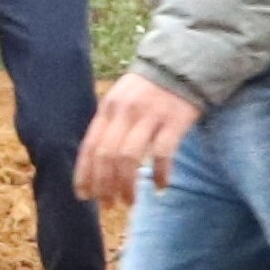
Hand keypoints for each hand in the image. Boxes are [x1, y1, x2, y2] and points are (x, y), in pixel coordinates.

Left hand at [75, 72, 200, 210]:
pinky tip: (160, 187)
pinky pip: (163, 153)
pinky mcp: (175, 120)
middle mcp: (125, 112)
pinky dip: (159, 173)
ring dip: (127, 184)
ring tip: (130, 202)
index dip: (85, 174)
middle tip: (108, 206)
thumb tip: (97, 163)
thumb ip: (110, 126)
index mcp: (108, 109)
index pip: (90, 147)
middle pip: (107, 156)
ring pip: (129, 157)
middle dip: (104, 185)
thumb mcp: (122, 100)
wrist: (184, 64)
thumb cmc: (150, 89)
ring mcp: (150, 116)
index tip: (84, 195)